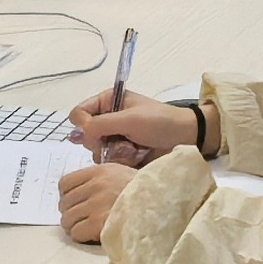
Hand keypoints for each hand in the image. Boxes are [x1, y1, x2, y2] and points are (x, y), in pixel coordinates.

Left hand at [57, 157, 138, 244]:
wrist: (161, 204)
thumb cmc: (143, 191)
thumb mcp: (121, 174)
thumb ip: (99, 179)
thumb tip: (80, 192)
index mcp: (99, 171)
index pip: (64, 183)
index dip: (67, 196)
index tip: (76, 203)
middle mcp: (95, 186)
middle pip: (64, 203)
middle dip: (71, 213)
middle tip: (82, 219)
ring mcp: (96, 204)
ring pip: (67, 219)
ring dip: (75, 226)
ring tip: (87, 228)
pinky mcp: (99, 223)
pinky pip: (76, 232)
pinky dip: (81, 236)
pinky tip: (93, 234)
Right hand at [71, 94, 198, 162]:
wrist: (185, 138)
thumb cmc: (160, 122)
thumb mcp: (130, 119)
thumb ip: (101, 124)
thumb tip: (77, 133)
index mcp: (108, 101)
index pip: (78, 113)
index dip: (84, 125)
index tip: (97, 133)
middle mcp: (108, 118)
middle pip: (85, 135)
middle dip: (100, 142)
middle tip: (118, 142)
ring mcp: (114, 137)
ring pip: (96, 151)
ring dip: (113, 152)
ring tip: (132, 149)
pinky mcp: (121, 153)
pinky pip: (108, 161)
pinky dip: (120, 160)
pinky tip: (135, 156)